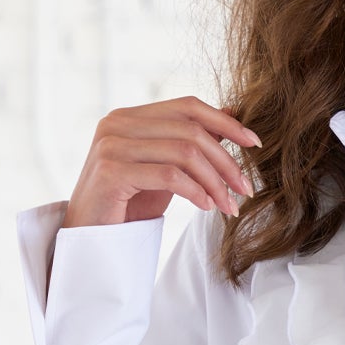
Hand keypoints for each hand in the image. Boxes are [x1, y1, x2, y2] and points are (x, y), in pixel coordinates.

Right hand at [61, 96, 262, 227]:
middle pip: (190, 130)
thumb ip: (186, 143)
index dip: (225, 122)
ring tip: (229, 206)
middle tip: (246, 189)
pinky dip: (196, 191)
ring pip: (184, 152)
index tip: (255, 143)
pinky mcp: (111, 171)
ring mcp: (112, 145)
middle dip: (226, 160)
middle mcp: (117, 123)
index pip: (187, 106)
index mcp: (130, 116)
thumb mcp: (164, 168)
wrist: (89, 237)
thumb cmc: (127, 204)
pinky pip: (169, 176)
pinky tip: (207, 207)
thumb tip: (229, 117)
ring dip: (215, 182)